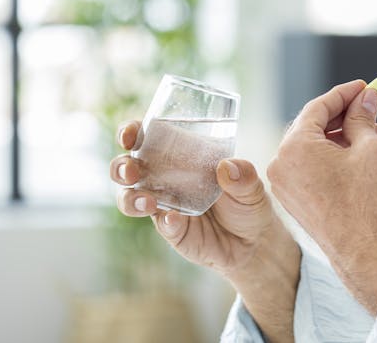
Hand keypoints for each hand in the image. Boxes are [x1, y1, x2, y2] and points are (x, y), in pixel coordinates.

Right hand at [110, 121, 299, 341]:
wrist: (254, 243)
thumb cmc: (248, 203)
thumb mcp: (252, 186)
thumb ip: (244, 175)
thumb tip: (227, 167)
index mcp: (181, 155)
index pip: (148, 138)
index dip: (132, 133)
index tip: (130, 135)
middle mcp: (165, 178)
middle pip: (129, 168)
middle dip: (122, 167)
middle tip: (132, 171)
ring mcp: (165, 205)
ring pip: (132, 199)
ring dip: (131, 198)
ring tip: (147, 202)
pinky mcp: (173, 230)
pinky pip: (161, 224)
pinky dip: (165, 221)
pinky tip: (174, 220)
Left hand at [268, 80, 376, 313]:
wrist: (360, 249)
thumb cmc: (364, 200)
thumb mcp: (369, 148)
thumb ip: (363, 117)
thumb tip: (367, 98)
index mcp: (294, 146)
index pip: (318, 106)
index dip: (345, 93)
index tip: (365, 86)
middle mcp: (281, 162)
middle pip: (312, 126)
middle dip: (343, 115)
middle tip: (369, 106)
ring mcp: (284, 183)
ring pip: (312, 147)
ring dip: (340, 136)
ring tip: (372, 131)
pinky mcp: (293, 198)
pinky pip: (309, 166)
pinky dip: (331, 156)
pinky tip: (356, 153)